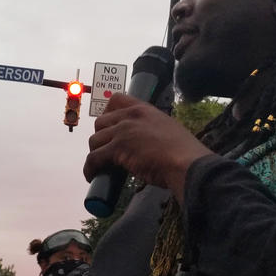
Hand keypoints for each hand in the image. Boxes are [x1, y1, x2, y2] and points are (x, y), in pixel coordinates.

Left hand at [84, 93, 212, 201]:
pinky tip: (92, 175)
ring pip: (95, 140)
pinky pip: (94, 158)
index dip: (108, 113)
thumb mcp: (169, 130)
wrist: (186, 162)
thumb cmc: (184, 152)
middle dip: (101, 136)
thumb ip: (154, 130)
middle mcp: (131, 116)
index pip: (117, 99)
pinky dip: (90, 168)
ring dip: (95, 153)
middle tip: (106, 150)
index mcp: (145, 110)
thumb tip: (147, 143)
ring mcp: (123, 131)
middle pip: (101, 122)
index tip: (108, 125)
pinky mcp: (117, 148)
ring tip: (100, 165)